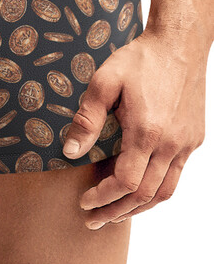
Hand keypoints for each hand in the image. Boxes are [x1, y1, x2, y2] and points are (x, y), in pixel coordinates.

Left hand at [62, 27, 208, 229]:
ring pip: (165, 192)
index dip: (102, 197)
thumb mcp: (105, 81)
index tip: (84, 201)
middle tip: (93, 219)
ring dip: (138, 208)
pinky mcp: (193, 138)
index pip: (125, 182)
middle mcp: (171, 144)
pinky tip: (139, 189)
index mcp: (147, 132)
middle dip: (116, 211)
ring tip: (115, 214)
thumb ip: (87, 119)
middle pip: (144, 195)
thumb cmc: (139, 59)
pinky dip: (157, 190)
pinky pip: (176, 176)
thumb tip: (70, 152)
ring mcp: (186, 143)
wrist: (179, 44)